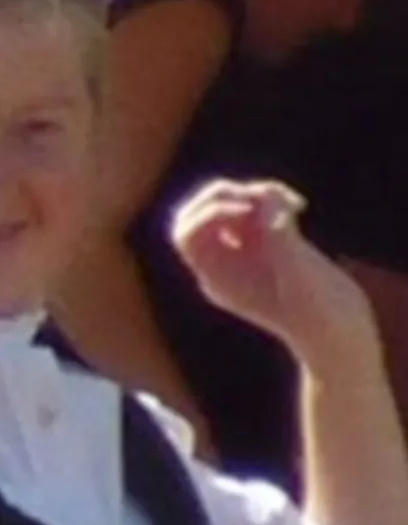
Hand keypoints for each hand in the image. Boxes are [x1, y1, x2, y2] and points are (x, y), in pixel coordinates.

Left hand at [169, 177, 374, 366]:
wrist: (338, 332)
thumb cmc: (317, 311)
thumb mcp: (298, 272)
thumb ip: (279, 234)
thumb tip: (267, 199)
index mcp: (216, 278)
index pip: (185, 234)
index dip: (210, 210)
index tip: (247, 210)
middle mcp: (224, 265)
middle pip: (196, 214)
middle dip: (224, 193)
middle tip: (258, 197)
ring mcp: (246, 254)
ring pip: (229, 204)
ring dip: (256, 191)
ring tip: (293, 203)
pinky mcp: (270, 245)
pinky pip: (256, 208)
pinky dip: (273, 197)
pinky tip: (300, 206)